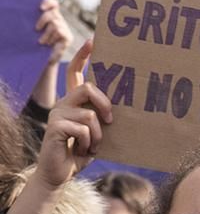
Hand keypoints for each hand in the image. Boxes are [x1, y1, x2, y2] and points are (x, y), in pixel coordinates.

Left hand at [34, 0, 72, 61]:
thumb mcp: (36, 30)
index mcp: (52, 16)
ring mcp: (65, 29)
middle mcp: (60, 21)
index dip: (48, 2)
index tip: (40, 8)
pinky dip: (52, 38)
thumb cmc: (37, 43)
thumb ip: (36, 20)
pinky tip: (49, 44)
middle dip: (43, 20)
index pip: (54, 4)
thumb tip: (31, 11)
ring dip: (47, 33)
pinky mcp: (68, 38)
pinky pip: (60, 32)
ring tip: (42, 42)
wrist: (44, 59)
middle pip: (53, 14)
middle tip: (36, 29)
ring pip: (55, 24)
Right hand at [35, 40, 112, 190]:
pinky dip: (89, 143)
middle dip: (105, 104)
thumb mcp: (99, 131)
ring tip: (93, 145)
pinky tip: (82, 150)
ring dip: (99, 135)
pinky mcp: (54, 127)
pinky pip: (83, 130)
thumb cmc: (83, 151)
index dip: (83, 56)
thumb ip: (105, 116)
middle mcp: (63, 103)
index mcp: (74, 101)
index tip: (93, 41)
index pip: (75, 72)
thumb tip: (130, 106)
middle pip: (87, 87)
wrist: (61, 172)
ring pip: (90, 114)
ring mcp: (57, 114)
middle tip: (110, 122)